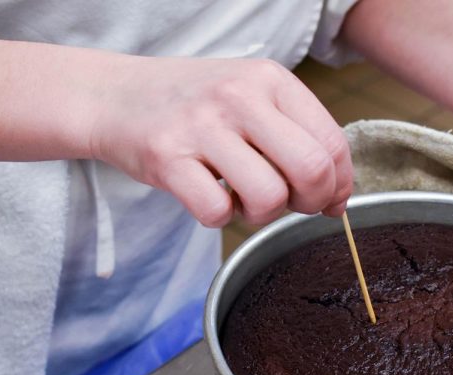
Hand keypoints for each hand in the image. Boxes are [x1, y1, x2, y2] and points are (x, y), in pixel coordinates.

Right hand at [86, 56, 352, 226]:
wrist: (115, 95)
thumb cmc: (193, 106)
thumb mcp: (251, 100)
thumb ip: (298, 139)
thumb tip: (338, 200)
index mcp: (269, 79)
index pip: (332, 142)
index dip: (338, 184)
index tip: (325, 200)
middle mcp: (239, 96)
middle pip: (311, 170)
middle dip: (309, 202)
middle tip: (288, 204)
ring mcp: (202, 126)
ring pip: (268, 196)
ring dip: (260, 214)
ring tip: (240, 197)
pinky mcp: (168, 158)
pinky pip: (217, 211)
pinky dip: (219, 217)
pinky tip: (207, 196)